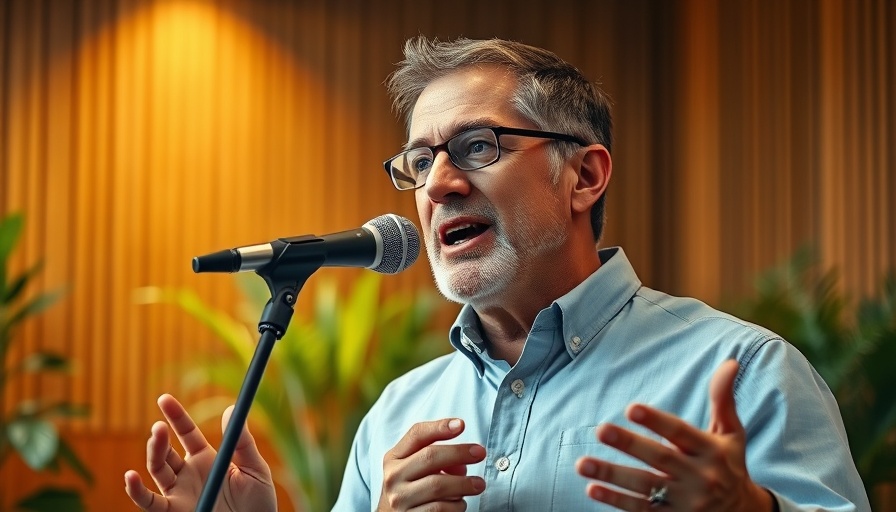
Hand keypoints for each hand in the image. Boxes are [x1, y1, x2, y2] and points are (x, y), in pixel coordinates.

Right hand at [124, 394, 276, 511]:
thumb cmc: (258, 502)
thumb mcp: (255, 469)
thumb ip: (243, 442)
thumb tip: (230, 408)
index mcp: (206, 459)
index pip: (186, 433)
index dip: (175, 416)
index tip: (164, 399)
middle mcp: (188, 474)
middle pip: (167, 451)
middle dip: (161, 437)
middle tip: (159, 426)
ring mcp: (180, 493)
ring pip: (157, 470)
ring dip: (153, 453)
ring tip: (156, 437)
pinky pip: (150, 503)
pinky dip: (137, 491)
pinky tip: (131, 477)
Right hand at [377, 418, 486, 510]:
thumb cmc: (411, 489)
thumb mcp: (415, 469)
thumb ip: (436, 458)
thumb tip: (462, 461)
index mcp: (394, 458)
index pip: (416, 435)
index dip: (440, 427)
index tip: (461, 424)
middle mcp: (393, 477)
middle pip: (429, 457)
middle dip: (459, 452)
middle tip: (480, 453)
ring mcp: (399, 499)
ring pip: (437, 485)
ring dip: (464, 484)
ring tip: (479, 484)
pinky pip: (440, 508)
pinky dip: (456, 505)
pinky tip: (460, 503)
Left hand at [575, 360, 773, 510]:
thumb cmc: (730, 464)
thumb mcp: (731, 434)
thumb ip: (723, 399)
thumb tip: (729, 362)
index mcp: (711, 451)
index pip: (681, 433)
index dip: (657, 421)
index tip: (632, 408)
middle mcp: (699, 477)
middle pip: (660, 459)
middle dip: (629, 444)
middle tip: (600, 429)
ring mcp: (685, 502)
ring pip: (645, 487)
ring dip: (612, 475)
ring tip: (582, 464)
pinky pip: (641, 510)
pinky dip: (616, 501)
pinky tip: (592, 489)